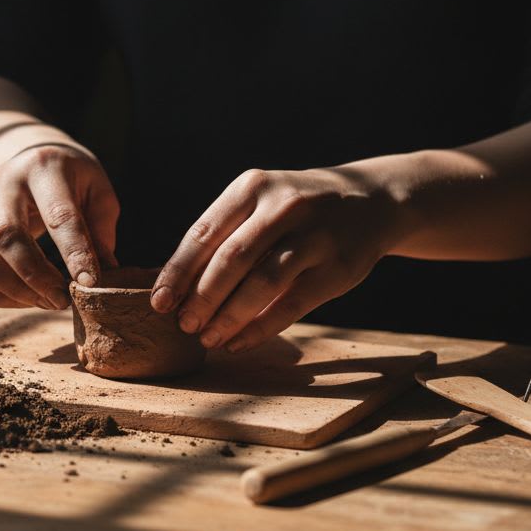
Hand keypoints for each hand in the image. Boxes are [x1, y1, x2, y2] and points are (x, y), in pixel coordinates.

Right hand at [0, 144, 119, 308]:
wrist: (31, 158)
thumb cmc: (72, 180)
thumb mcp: (98, 192)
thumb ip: (101, 231)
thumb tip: (103, 278)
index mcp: (44, 167)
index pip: (58, 215)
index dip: (75, 252)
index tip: (90, 283)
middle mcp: (4, 183)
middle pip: (7, 234)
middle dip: (36, 276)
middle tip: (63, 299)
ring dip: (15, 289)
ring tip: (47, 301)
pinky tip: (26, 298)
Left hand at [151, 167, 405, 351]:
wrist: (371, 200)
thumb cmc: (296, 208)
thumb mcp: (261, 200)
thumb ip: (225, 233)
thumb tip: (178, 286)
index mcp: (253, 187)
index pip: (204, 232)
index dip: (178, 272)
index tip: (159, 302)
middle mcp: (284, 206)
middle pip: (232, 259)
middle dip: (201, 298)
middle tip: (183, 325)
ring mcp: (315, 236)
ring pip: (262, 283)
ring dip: (229, 316)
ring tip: (207, 337)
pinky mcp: (338, 268)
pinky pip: (292, 305)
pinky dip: (260, 328)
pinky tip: (238, 342)